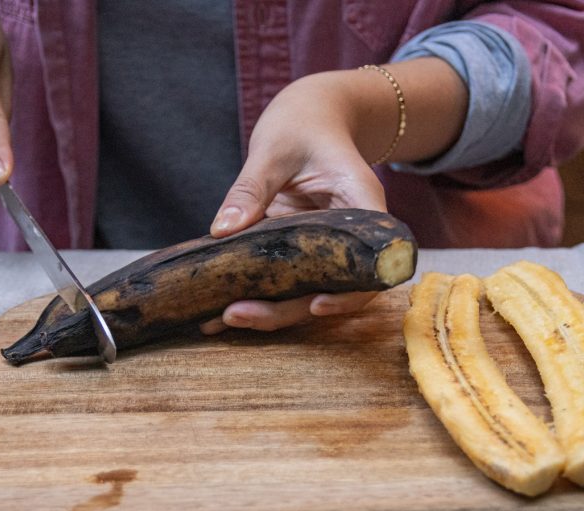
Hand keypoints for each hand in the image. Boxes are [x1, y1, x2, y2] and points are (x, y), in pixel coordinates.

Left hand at [200, 70, 387, 335]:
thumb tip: (223, 230)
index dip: (347, 293)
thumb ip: (251, 188)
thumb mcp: (275, 148)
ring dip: (265, 311)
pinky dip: (253, 295)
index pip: (368, 265)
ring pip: (303, 293)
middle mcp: (348, 239)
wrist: (310, 117)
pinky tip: (214, 310)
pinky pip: (281, 281)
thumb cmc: (303, 124)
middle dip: (284, 310)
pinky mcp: (298, 254)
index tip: (315, 305)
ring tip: (217, 321)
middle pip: (329, 289)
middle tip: (235, 315)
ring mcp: (322, 250)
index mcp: (363, 209)